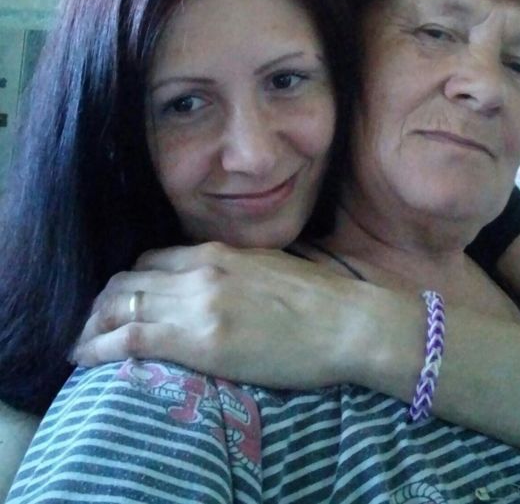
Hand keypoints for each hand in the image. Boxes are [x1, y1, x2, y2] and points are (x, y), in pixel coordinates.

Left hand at [71, 243, 373, 387]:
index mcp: (218, 251)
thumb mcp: (270, 267)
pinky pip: (129, 338)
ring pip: (120, 304)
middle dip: (102, 303)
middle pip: (128, 280)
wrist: (347, 321)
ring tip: (82, 344)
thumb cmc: (321, 299)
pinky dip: (98, 346)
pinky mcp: (198, 340)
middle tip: (94, 326)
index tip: (123, 303)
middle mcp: (199, 269)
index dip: (130, 283)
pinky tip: (84, 358)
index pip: (152, 260)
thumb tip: (221, 281)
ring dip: (93, 324)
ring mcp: (197, 303)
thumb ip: (235, 269)